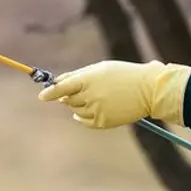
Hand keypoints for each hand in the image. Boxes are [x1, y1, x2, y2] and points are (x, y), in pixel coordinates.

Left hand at [37, 60, 190, 128]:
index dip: (50, 92)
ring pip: (76, 110)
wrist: (148, 89)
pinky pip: (85, 122)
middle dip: (70, 96)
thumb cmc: (123, 75)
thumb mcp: (100, 69)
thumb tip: (58, 84)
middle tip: (83, 91)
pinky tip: (90, 110)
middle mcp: (91, 96)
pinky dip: (83, 118)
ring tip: (96, 97)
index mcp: (88, 79)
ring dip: (79, 105)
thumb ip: (78, 76)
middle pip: (67, 100)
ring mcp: (97, 110)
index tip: (42, 96)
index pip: (62, 87)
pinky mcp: (104, 122)